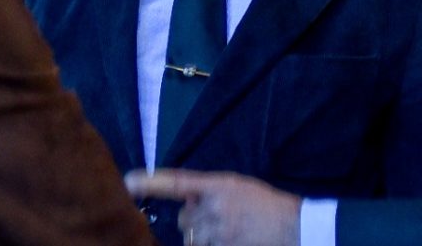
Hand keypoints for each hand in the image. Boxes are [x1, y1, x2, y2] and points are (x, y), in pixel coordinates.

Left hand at [125, 169, 299, 245]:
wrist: (292, 227)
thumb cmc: (266, 205)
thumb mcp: (239, 188)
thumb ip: (211, 192)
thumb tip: (186, 204)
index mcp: (220, 185)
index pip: (179, 182)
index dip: (152, 182)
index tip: (129, 182)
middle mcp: (215, 207)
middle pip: (183, 219)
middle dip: (193, 221)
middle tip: (217, 220)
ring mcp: (218, 232)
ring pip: (191, 239)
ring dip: (202, 239)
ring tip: (228, 232)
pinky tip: (230, 240)